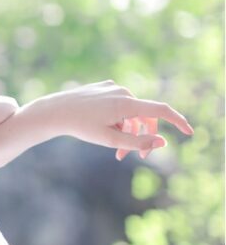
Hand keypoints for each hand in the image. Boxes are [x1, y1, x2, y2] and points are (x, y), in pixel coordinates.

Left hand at [33, 81, 192, 159]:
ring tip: (114, 150)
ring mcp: (113, 87)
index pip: (161, 110)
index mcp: (127, 103)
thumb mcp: (110, 140)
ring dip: (127, 132)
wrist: (55, 112)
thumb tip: (163, 142)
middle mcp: (123, 92)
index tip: (189, 132)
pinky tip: (102, 128)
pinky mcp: (104, 87)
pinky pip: (118, 106)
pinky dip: (117, 121)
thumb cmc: (82, 127)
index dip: (177, 121)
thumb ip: (137, 142)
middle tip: (136, 157)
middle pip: (144, 117)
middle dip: (142, 138)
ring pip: (130, 113)